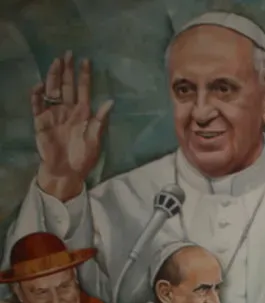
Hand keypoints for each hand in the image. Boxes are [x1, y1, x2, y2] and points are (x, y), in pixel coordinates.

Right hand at [31, 51, 113, 200]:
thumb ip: (101, 121)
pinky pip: (38, 105)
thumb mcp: (96, 140)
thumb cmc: (83, 157)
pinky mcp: (41, 121)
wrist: (66, 171)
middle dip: (68, 70)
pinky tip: (40, 85)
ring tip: (56, 62)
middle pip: (67, 86)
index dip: (84, 76)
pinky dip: (38, 95)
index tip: (86, 60)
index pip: (83, 90)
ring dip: (54, 77)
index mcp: (83, 113)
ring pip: (53, 90)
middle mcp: (68, 110)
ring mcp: (54, 114)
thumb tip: (110, 102)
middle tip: (68, 53)